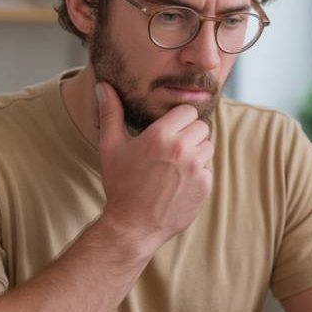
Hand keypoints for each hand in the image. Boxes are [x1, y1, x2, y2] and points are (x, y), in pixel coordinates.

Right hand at [95, 82, 213, 249]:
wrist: (133, 226)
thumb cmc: (120, 184)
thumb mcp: (110, 147)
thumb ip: (110, 113)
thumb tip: (102, 85)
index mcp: (160, 135)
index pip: (187, 111)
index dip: (178, 120)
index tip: (167, 132)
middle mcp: (181, 149)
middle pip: (201, 126)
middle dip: (188, 135)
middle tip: (170, 151)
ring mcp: (196, 169)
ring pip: (208, 146)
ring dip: (196, 152)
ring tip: (174, 167)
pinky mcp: (205, 186)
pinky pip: (209, 168)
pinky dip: (198, 174)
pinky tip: (179, 184)